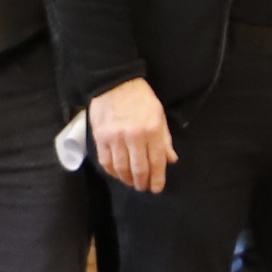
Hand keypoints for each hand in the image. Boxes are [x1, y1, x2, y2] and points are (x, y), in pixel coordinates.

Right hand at [88, 76, 176, 194]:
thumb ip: (165, 139)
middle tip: (144, 188)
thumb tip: (171, 160)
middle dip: (143, 182)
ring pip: (121, 168)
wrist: (115, 83)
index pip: (156, 161)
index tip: (157, 188)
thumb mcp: (159, 115)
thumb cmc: (141, 98)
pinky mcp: (100, 138)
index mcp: (152, 130)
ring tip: (132, 183)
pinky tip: (118, 174)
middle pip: (139, 168)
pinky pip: (106, 161)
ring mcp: (115, 138)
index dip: (157, 178)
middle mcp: (133, 136)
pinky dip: (112, 172)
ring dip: (127, 179)